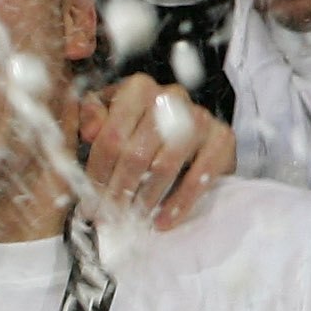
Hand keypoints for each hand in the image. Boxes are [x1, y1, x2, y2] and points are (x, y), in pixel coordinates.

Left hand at [79, 74, 233, 228]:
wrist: (192, 130)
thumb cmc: (143, 125)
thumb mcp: (112, 114)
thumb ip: (93, 118)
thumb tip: (88, 132)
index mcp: (138, 88)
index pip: (110, 137)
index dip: (97, 175)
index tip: (88, 202)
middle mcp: (170, 96)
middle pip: (135, 155)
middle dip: (118, 192)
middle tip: (107, 218)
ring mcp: (200, 117)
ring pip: (164, 167)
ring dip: (145, 200)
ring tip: (132, 220)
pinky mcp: (222, 138)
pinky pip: (199, 178)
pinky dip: (179, 204)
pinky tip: (163, 222)